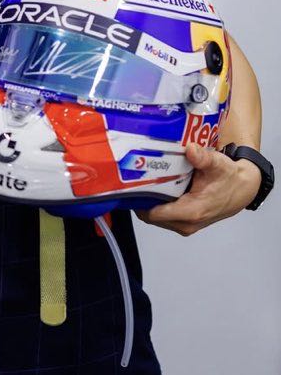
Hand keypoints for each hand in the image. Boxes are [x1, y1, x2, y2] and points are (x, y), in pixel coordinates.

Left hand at [140, 141, 260, 235]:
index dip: (140, 201)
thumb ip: (202, 158)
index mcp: (192, 211)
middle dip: (142, 200)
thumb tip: (190, 149)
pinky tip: (157, 189)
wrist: (242, 190)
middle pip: (151, 216)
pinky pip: (164, 217)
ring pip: (156, 218)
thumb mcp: (217, 164)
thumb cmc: (229, 179)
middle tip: (135, 180)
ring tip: (144, 183)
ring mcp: (185, 226)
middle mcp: (186, 223)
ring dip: (149, 203)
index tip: (131, 186)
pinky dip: (158, 205)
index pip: (154, 213)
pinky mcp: (186, 224)